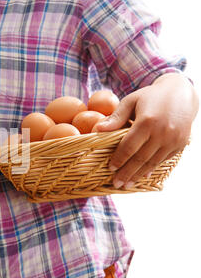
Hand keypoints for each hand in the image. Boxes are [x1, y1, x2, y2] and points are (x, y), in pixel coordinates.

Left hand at [93, 73, 198, 188]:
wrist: (181, 92)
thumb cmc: (150, 96)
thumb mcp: (131, 101)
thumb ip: (115, 117)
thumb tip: (96, 129)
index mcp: (147, 122)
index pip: (129, 146)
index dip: (119, 159)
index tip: (110, 168)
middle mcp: (162, 132)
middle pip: (140, 158)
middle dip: (127, 173)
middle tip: (116, 184)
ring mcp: (174, 140)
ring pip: (152, 162)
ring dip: (138, 175)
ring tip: (127, 185)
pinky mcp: (181, 144)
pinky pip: (163, 160)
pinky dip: (152, 168)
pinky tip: (142, 175)